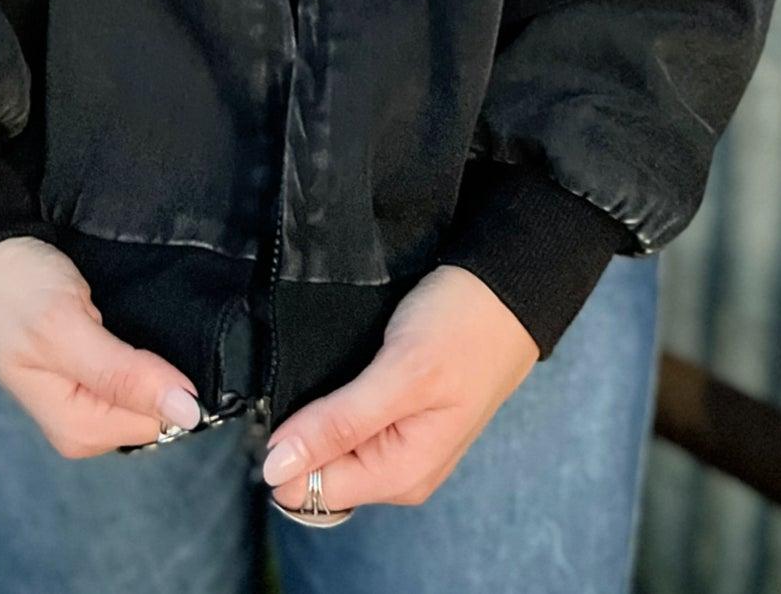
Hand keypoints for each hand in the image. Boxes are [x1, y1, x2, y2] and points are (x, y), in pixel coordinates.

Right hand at [0, 235, 204, 456]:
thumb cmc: (13, 291)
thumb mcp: (65, 328)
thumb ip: (122, 374)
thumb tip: (189, 413)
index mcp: (80, 429)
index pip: (160, 418)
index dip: (163, 377)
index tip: (141, 333)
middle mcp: (85, 424)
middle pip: (156, 404)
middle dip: (153, 364)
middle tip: (121, 319)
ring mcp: (86, 399)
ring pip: (146, 385)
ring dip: (145, 351)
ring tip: (119, 316)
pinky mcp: (88, 373)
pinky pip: (132, 368)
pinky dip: (135, 343)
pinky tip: (119, 320)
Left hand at [263, 263, 538, 511]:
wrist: (506, 289)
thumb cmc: (462, 328)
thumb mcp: (400, 373)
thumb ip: (339, 424)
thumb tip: (274, 470)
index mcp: (399, 475)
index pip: (309, 490)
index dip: (285, 452)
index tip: (282, 402)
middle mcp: (399, 471)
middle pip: (319, 469)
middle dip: (302, 431)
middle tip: (313, 373)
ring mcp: (400, 443)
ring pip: (331, 444)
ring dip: (319, 411)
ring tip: (328, 365)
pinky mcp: (399, 414)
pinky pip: (349, 422)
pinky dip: (337, 398)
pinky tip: (340, 369)